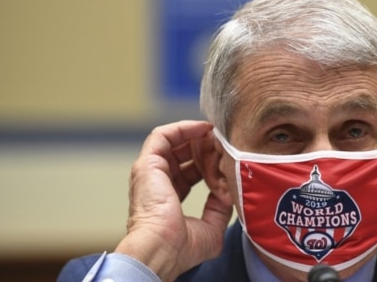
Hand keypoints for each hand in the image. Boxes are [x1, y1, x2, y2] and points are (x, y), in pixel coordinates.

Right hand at [114, 120, 232, 280]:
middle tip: (225, 145)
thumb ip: (220, 209)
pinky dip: (184, 128)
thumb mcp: (211, 228)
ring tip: (217, 135)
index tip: (228, 159)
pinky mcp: (147, 163)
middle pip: (183, 155)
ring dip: (197, 136)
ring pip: (174, 142)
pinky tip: (203, 129)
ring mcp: (150, 172)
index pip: (190, 173)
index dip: (210, 164)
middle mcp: (157, 184)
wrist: (162, 249)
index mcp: (168, 200)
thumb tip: (229, 194)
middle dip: (206, 148)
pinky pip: (163, 135)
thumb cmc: (181, 247)